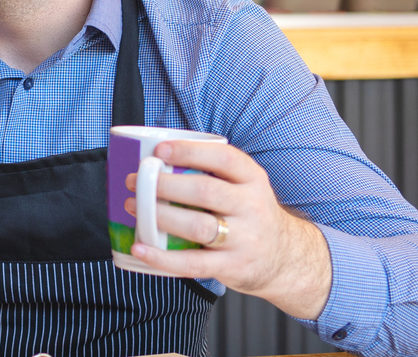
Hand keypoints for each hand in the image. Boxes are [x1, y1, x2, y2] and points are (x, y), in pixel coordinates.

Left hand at [124, 139, 331, 320]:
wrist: (284, 258)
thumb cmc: (249, 214)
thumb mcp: (245, 187)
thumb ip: (213, 173)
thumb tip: (158, 158)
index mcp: (253, 179)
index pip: (224, 158)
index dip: (190, 152)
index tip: (160, 150)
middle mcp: (252, 207)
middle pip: (206, 191)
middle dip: (165, 184)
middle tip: (136, 181)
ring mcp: (244, 239)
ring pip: (198, 226)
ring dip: (160, 216)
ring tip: (134, 207)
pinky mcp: (232, 267)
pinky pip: (193, 263)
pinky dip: (163, 258)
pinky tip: (140, 248)